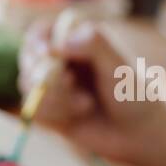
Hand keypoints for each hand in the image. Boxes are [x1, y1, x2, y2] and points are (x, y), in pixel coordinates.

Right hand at [18, 19, 165, 165]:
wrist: (136, 134)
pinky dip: (53, 114)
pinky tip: (77, 116)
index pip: (41, 32)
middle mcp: (59, 61)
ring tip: (85, 104)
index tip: (47, 53)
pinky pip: (32, 110)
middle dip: (45, 74)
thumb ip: (92, 45)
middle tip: (70, 83)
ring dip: (55, 98)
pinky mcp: (46, 111)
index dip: (37, 42)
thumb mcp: (117, 66)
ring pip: (28, 86)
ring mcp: (50, 87)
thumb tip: (59, 45)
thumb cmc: (132, 94)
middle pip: (28, 59)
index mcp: (75, 41)